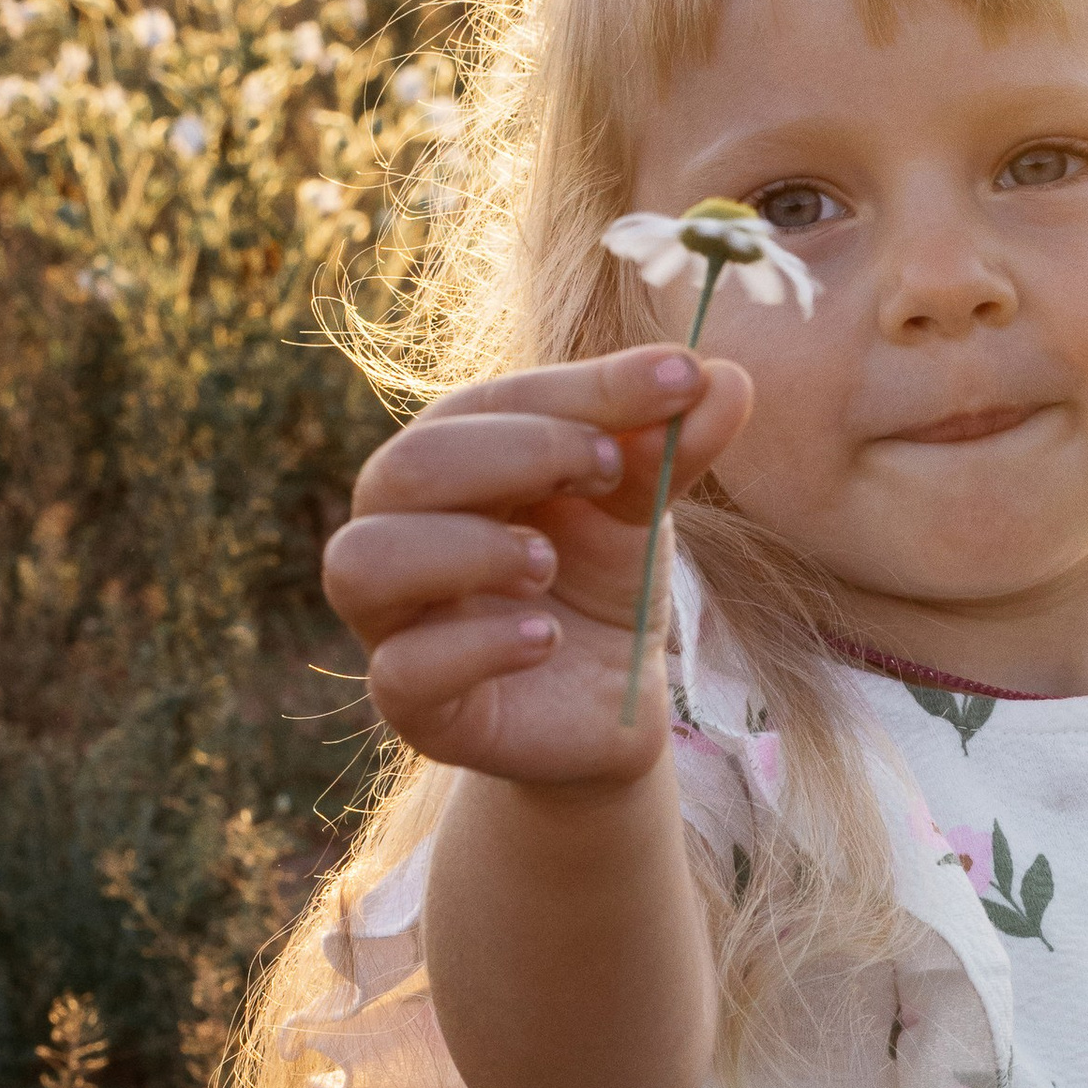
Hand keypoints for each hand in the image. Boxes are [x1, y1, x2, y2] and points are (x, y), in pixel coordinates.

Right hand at [322, 344, 753, 788]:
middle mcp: (402, 534)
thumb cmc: (602, 587)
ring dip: (466, 547)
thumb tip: (726, 378)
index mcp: (450, 467)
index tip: (679, 379)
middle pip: (403, 468)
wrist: (613, 709)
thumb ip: (670, 449)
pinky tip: (548, 636)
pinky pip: (401, 670)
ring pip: (362, 563)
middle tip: (608, 469)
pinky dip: (477, 645)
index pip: (485, 405)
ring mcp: (398, 624)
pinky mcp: (415, 707)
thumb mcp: (641, 511)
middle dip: (516, 454)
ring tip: (548, 562)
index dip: (580, 389)